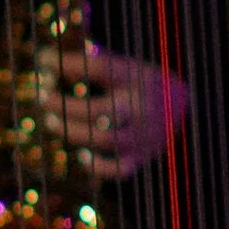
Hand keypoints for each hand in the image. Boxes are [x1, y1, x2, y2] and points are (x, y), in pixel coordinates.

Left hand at [48, 44, 190, 183]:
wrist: (184, 107)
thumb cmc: (138, 84)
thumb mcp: (122, 65)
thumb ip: (90, 61)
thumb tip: (45, 60)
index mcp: (135, 78)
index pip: (101, 69)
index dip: (71, 65)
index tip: (46, 62)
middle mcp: (139, 107)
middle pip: (100, 110)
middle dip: (66, 106)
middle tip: (45, 98)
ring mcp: (141, 134)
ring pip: (104, 140)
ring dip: (73, 132)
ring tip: (52, 122)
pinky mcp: (140, 157)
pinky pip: (118, 169)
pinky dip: (98, 166)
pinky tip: (84, 155)